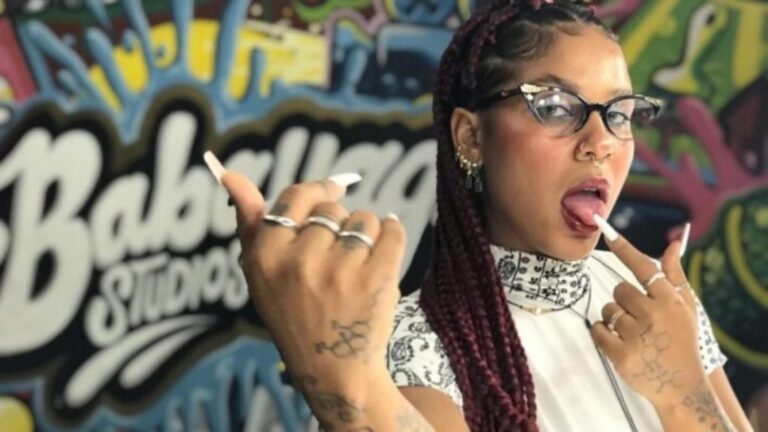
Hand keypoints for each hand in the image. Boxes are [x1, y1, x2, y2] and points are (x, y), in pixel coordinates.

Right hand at [217, 165, 405, 388]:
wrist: (335, 371)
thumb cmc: (295, 315)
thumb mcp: (261, 274)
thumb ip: (249, 222)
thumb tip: (229, 173)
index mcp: (266, 256)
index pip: (296, 196)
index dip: (318, 191)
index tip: (332, 192)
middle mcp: (299, 262)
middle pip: (331, 208)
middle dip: (339, 224)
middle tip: (336, 257)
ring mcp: (340, 271)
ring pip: (363, 219)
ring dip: (365, 235)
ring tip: (356, 266)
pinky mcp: (377, 279)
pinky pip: (391, 230)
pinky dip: (391, 234)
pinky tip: (383, 252)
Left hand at [590, 231, 704, 409]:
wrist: (683, 387)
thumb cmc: (682, 342)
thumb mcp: (686, 308)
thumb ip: (675, 276)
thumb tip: (673, 243)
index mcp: (671, 300)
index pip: (643, 267)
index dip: (624, 248)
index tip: (607, 231)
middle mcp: (654, 314)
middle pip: (619, 289)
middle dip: (624, 301)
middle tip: (640, 319)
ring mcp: (637, 336)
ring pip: (607, 309)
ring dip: (613, 318)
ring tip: (633, 334)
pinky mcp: (622, 355)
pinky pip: (598, 330)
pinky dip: (603, 334)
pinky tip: (619, 343)